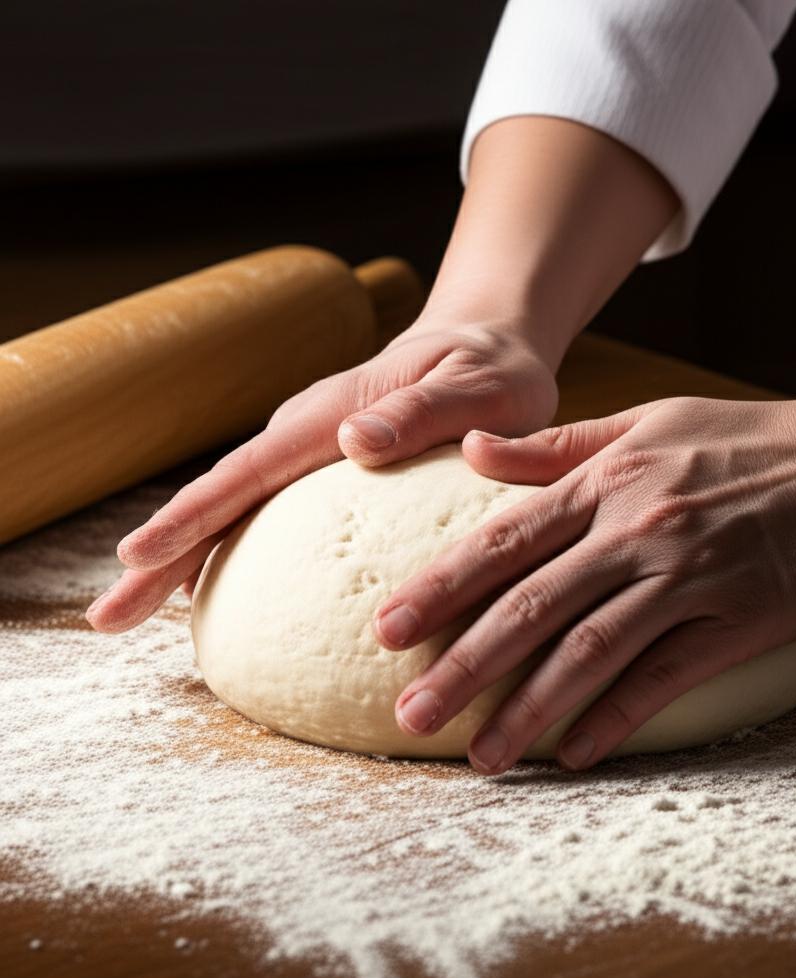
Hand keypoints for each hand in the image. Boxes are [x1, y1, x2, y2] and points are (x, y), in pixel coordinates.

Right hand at [86, 319, 558, 631]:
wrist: (486, 345)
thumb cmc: (491, 370)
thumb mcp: (478, 387)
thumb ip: (423, 412)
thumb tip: (354, 441)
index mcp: (336, 413)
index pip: (252, 470)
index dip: (194, 514)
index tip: (139, 556)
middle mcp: (310, 430)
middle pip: (224, 494)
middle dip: (163, 552)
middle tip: (107, 616)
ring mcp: (311, 450)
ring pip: (236, 505)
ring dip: (182, 555)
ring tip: (133, 609)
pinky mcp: (323, 469)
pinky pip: (264, 510)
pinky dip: (226, 545)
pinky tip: (204, 584)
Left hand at [376, 392, 795, 773]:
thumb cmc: (748, 439)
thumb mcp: (649, 421)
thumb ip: (559, 445)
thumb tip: (472, 451)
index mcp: (609, 480)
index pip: (504, 539)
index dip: (440, 587)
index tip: (386, 630)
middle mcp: (639, 530)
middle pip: (531, 607)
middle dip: (463, 665)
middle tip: (408, 715)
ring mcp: (690, 578)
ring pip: (590, 653)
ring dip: (528, 710)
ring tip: (480, 756)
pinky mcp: (740, 622)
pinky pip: (665, 678)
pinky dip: (616, 717)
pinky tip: (574, 752)